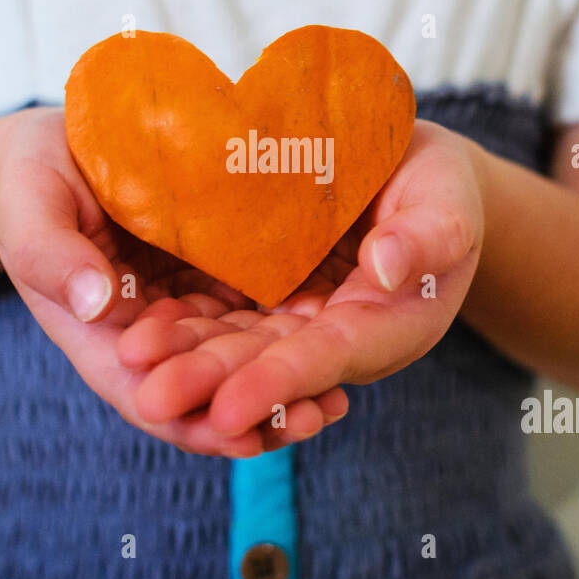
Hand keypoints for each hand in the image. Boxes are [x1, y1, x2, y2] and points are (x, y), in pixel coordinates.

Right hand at [0, 107, 347, 456]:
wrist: (61, 146)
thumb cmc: (35, 178)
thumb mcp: (30, 206)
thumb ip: (51, 255)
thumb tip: (96, 304)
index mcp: (99, 335)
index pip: (148, 395)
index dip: (194, 421)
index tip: (243, 434)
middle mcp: (149, 337)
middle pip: (206, 389)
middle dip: (257, 412)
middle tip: (314, 416)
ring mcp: (186, 311)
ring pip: (238, 360)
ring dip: (282, 384)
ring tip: (335, 396)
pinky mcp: (216, 277)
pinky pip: (256, 313)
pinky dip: (289, 333)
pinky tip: (333, 335)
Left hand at [120, 120, 483, 446]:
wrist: (411, 171)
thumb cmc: (440, 184)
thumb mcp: (450, 197)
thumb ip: (432, 233)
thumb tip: (387, 267)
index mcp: (390, 324)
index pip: (330, 357)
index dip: (279, 381)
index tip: (227, 407)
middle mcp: (337, 335)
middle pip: (270, 363)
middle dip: (211, 383)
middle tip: (151, 397)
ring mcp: (298, 319)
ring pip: (236, 343)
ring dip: (185, 359)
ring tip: (129, 361)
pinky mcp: (267, 293)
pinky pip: (221, 314)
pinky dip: (182, 324)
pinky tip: (135, 329)